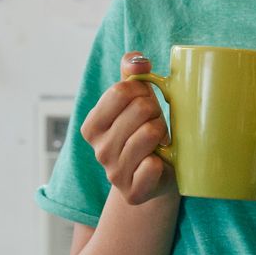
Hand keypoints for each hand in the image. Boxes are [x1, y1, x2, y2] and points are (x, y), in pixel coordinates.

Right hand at [80, 51, 174, 204]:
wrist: (159, 175)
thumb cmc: (146, 130)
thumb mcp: (136, 99)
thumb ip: (132, 72)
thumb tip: (139, 62)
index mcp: (92, 126)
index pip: (121, 91)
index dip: (143, 90)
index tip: (146, 102)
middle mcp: (98, 150)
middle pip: (139, 109)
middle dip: (155, 111)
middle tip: (155, 124)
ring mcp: (114, 173)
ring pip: (149, 134)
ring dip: (162, 133)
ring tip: (159, 141)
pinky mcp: (132, 191)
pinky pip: (152, 165)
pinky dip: (163, 160)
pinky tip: (160, 162)